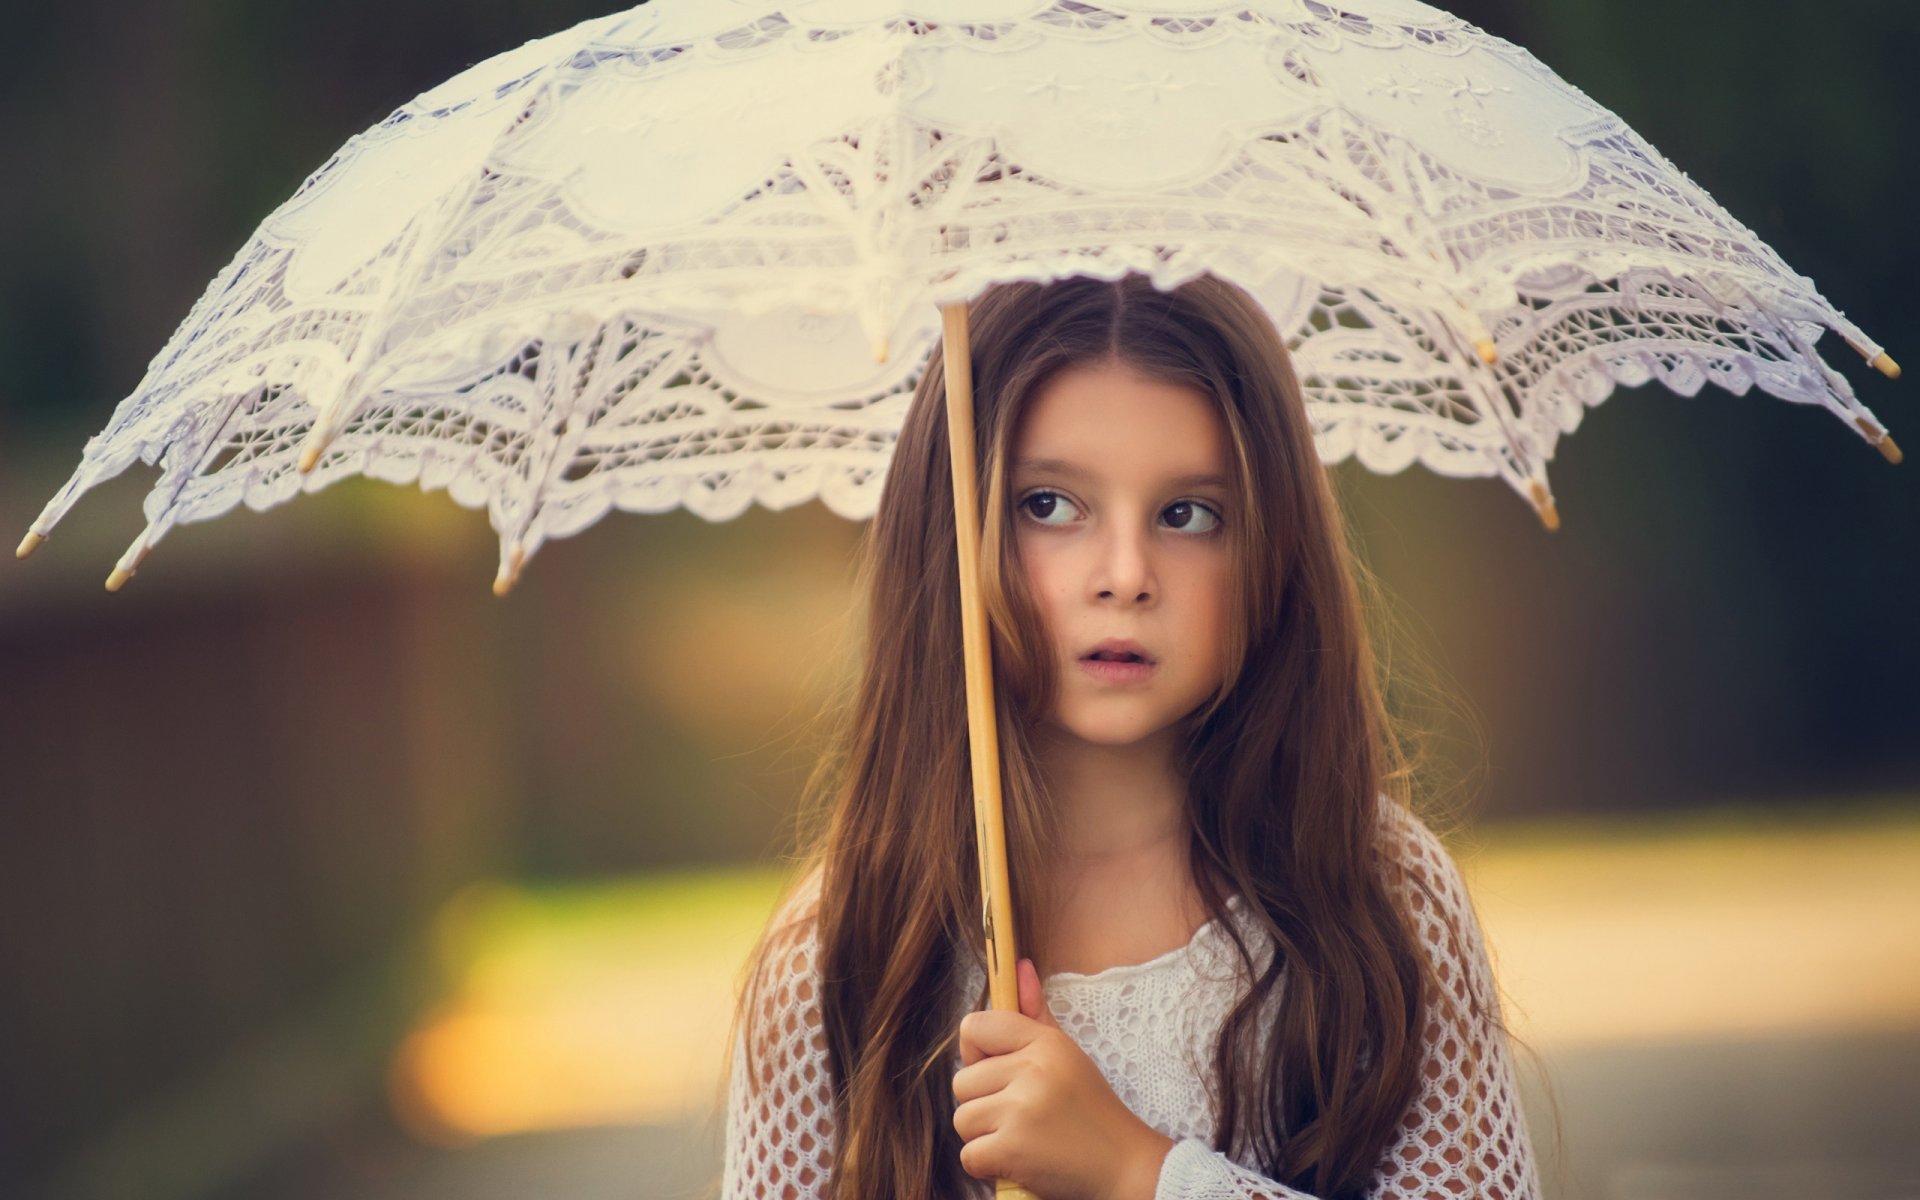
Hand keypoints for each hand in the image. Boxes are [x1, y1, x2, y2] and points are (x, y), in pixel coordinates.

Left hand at [953, 958, 1176, 1199]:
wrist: (1124, 1166)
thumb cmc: (1092, 1110)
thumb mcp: (1068, 1056)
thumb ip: (1036, 1013)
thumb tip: (1019, 967)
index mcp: (1044, 1043)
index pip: (974, 1027)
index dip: (977, 1054)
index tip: (998, 1073)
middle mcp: (1031, 1070)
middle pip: (962, 1081)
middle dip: (983, 1103)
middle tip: (1020, 1116)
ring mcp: (1020, 1111)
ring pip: (963, 1119)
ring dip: (984, 1136)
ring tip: (1021, 1138)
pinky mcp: (1012, 1150)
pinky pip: (969, 1155)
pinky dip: (988, 1165)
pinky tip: (1018, 1161)